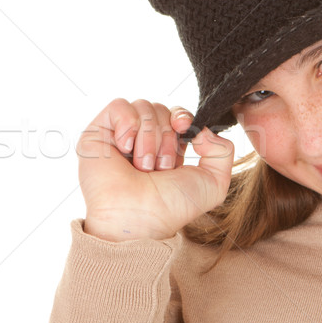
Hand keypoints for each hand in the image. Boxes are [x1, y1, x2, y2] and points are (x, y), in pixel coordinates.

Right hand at [76, 98, 233, 241]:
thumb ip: (223, 151)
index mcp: (166, 148)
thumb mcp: (213, 184)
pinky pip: (119, 106)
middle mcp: (142, 140)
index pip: (177, 114)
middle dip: (166, 137)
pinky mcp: (98, 132)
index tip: (184, 129)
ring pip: (142, 106)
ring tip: (142, 166)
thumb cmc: (170, 206)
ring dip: (148, 137)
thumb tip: (202, 129)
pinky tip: (125, 149)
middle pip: (162, 108)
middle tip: (159, 168)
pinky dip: (127, 124)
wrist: (137, 216)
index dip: (183, 117)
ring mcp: (119, 135)